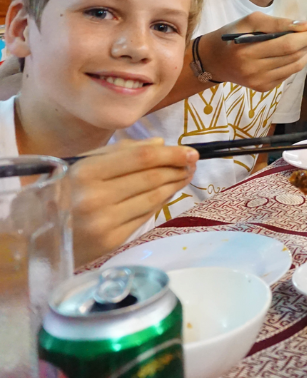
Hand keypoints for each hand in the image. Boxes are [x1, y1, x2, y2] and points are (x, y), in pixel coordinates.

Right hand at [70, 139, 197, 264]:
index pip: (142, 158)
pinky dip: (160, 202)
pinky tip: (167, 193)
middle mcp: (95, 198)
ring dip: (175, 185)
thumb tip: (161, 145)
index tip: (191, 151)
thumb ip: (121, 152)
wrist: (35, 233)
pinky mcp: (111, 241)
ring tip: (185, 175)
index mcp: (86, 172)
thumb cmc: (63, 192)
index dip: (172, 153)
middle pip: (152, 177)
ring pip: (153, 197)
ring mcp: (104, 222)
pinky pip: (145, 216)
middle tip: (192, 163)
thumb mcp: (83, 164)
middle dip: (178, 168)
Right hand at [199, 12, 306, 92]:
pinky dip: (297, 62)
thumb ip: (276, 23)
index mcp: (247, 51)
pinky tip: (299, 52)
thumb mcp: (249, 21)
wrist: (214, 60)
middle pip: (293, 57)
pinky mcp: (263, 88)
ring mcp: (259, 82)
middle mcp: (253, 71)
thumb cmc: (232, 35)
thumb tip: (305, 26)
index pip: (287, 45)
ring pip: (294, 67)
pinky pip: (287, 74)